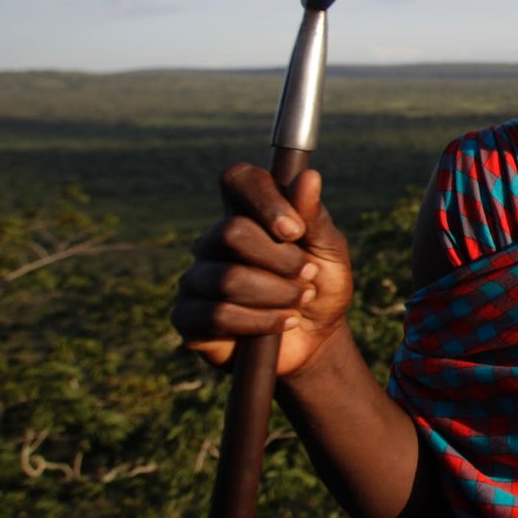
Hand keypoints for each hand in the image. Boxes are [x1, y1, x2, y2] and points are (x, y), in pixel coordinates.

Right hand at [171, 164, 355, 377]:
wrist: (316, 341)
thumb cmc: (321, 287)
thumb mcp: (329, 251)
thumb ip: (315, 217)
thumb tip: (309, 176)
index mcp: (246, 215)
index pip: (237, 180)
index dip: (264, 199)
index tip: (295, 230)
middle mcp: (213, 242)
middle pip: (231, 233)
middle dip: (281, 260)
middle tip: (308, 276)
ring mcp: (196, 279)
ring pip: (228, 278)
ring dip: (278, 294)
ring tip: (300, 302)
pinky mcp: (188, 317)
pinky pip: (217, 315)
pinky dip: (261, 321)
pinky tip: (283, 324)